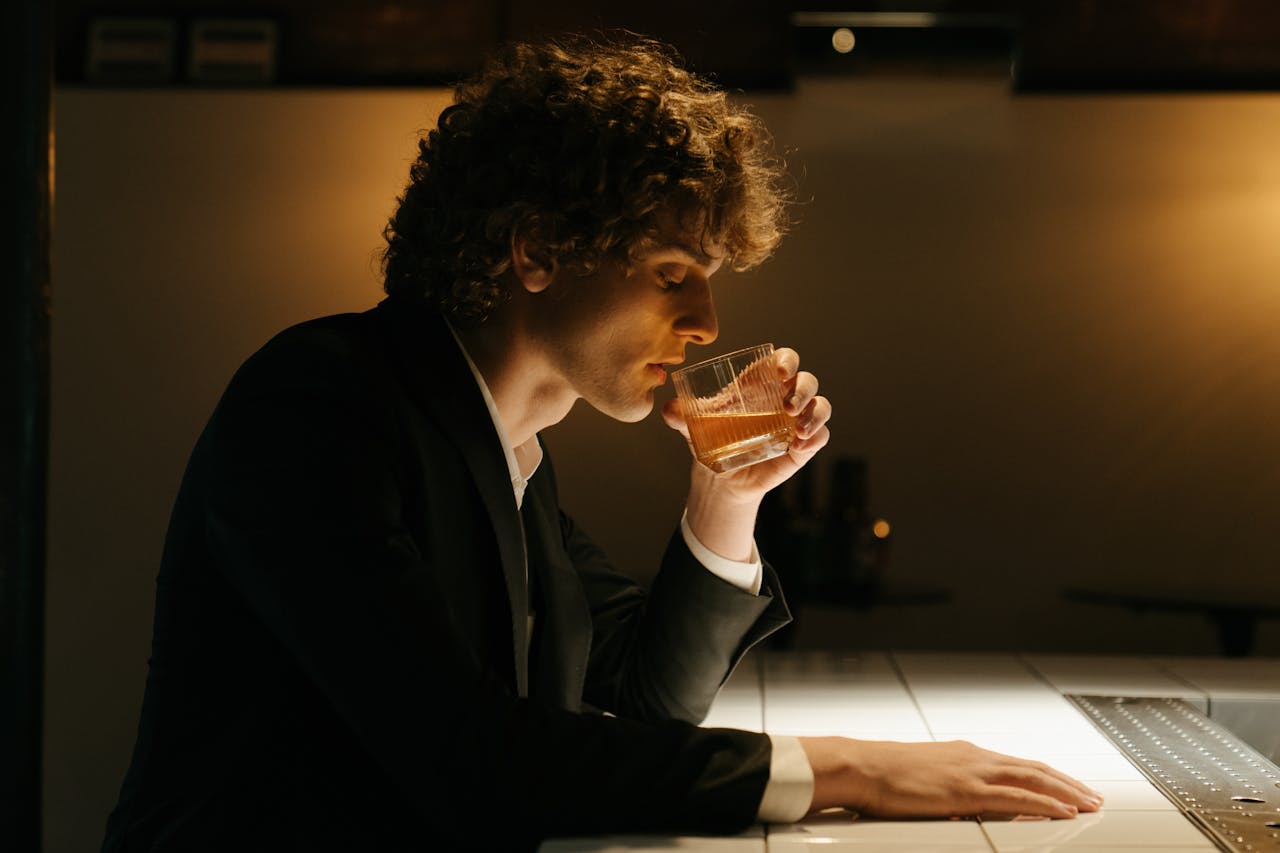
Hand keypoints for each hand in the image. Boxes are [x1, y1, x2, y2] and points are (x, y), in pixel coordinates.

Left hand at [662, 347, 831, 500]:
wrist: (720, 478)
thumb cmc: (710, 440)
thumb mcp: (693, 428)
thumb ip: (680, 417)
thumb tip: (668, 409)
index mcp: (761, 383)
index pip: (783, 361)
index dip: (787, 360)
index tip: (780, 371)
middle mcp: (784, 397)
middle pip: (807, 381)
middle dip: (803, 388)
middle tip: (788, 406)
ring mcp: (797, 421)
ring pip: (821, 405)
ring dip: (815, 413)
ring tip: (799, 429)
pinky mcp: (803, 445)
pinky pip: (820, 436)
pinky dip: (817, 437)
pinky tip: (801, 445)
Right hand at [798, 737, 1104, 819]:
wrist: (863, 765)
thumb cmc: (884, 772)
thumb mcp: (925, 775)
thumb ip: (952, 786)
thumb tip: (967, 803)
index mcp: (966, 755)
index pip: (1017, 765)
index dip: (1047, 776)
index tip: (1068, 787)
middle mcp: (975, 758)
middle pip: (1034, 769)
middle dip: (1067, 783)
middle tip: (1094, 796)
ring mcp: (973, 773)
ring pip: (1033, 779)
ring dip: (1066, 792)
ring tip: (1089, 804)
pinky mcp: (967, 791)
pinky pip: (1017, 798)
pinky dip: (1045, 803)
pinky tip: (1063, 811)